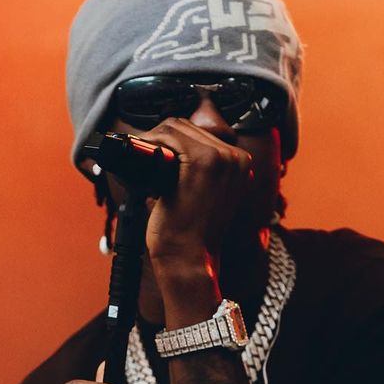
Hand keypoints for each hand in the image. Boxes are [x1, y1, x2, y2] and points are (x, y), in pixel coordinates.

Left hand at [134, 118, 252, 269]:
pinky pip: (170, 136)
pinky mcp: (203, 161)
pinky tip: (143, 155)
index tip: (156, 152)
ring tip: (142, 156)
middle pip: (188, 126)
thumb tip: (167, 145)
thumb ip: (198, 169)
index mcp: (241, 164)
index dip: (173, 140)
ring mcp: (222, 157)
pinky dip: (152, 142)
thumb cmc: (192, 231)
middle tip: (144, 154)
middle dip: (162, 137)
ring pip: (177, 127)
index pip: (201, 134)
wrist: (189, 257)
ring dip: (155, 139)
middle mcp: (237, 157)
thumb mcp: (205, 195)